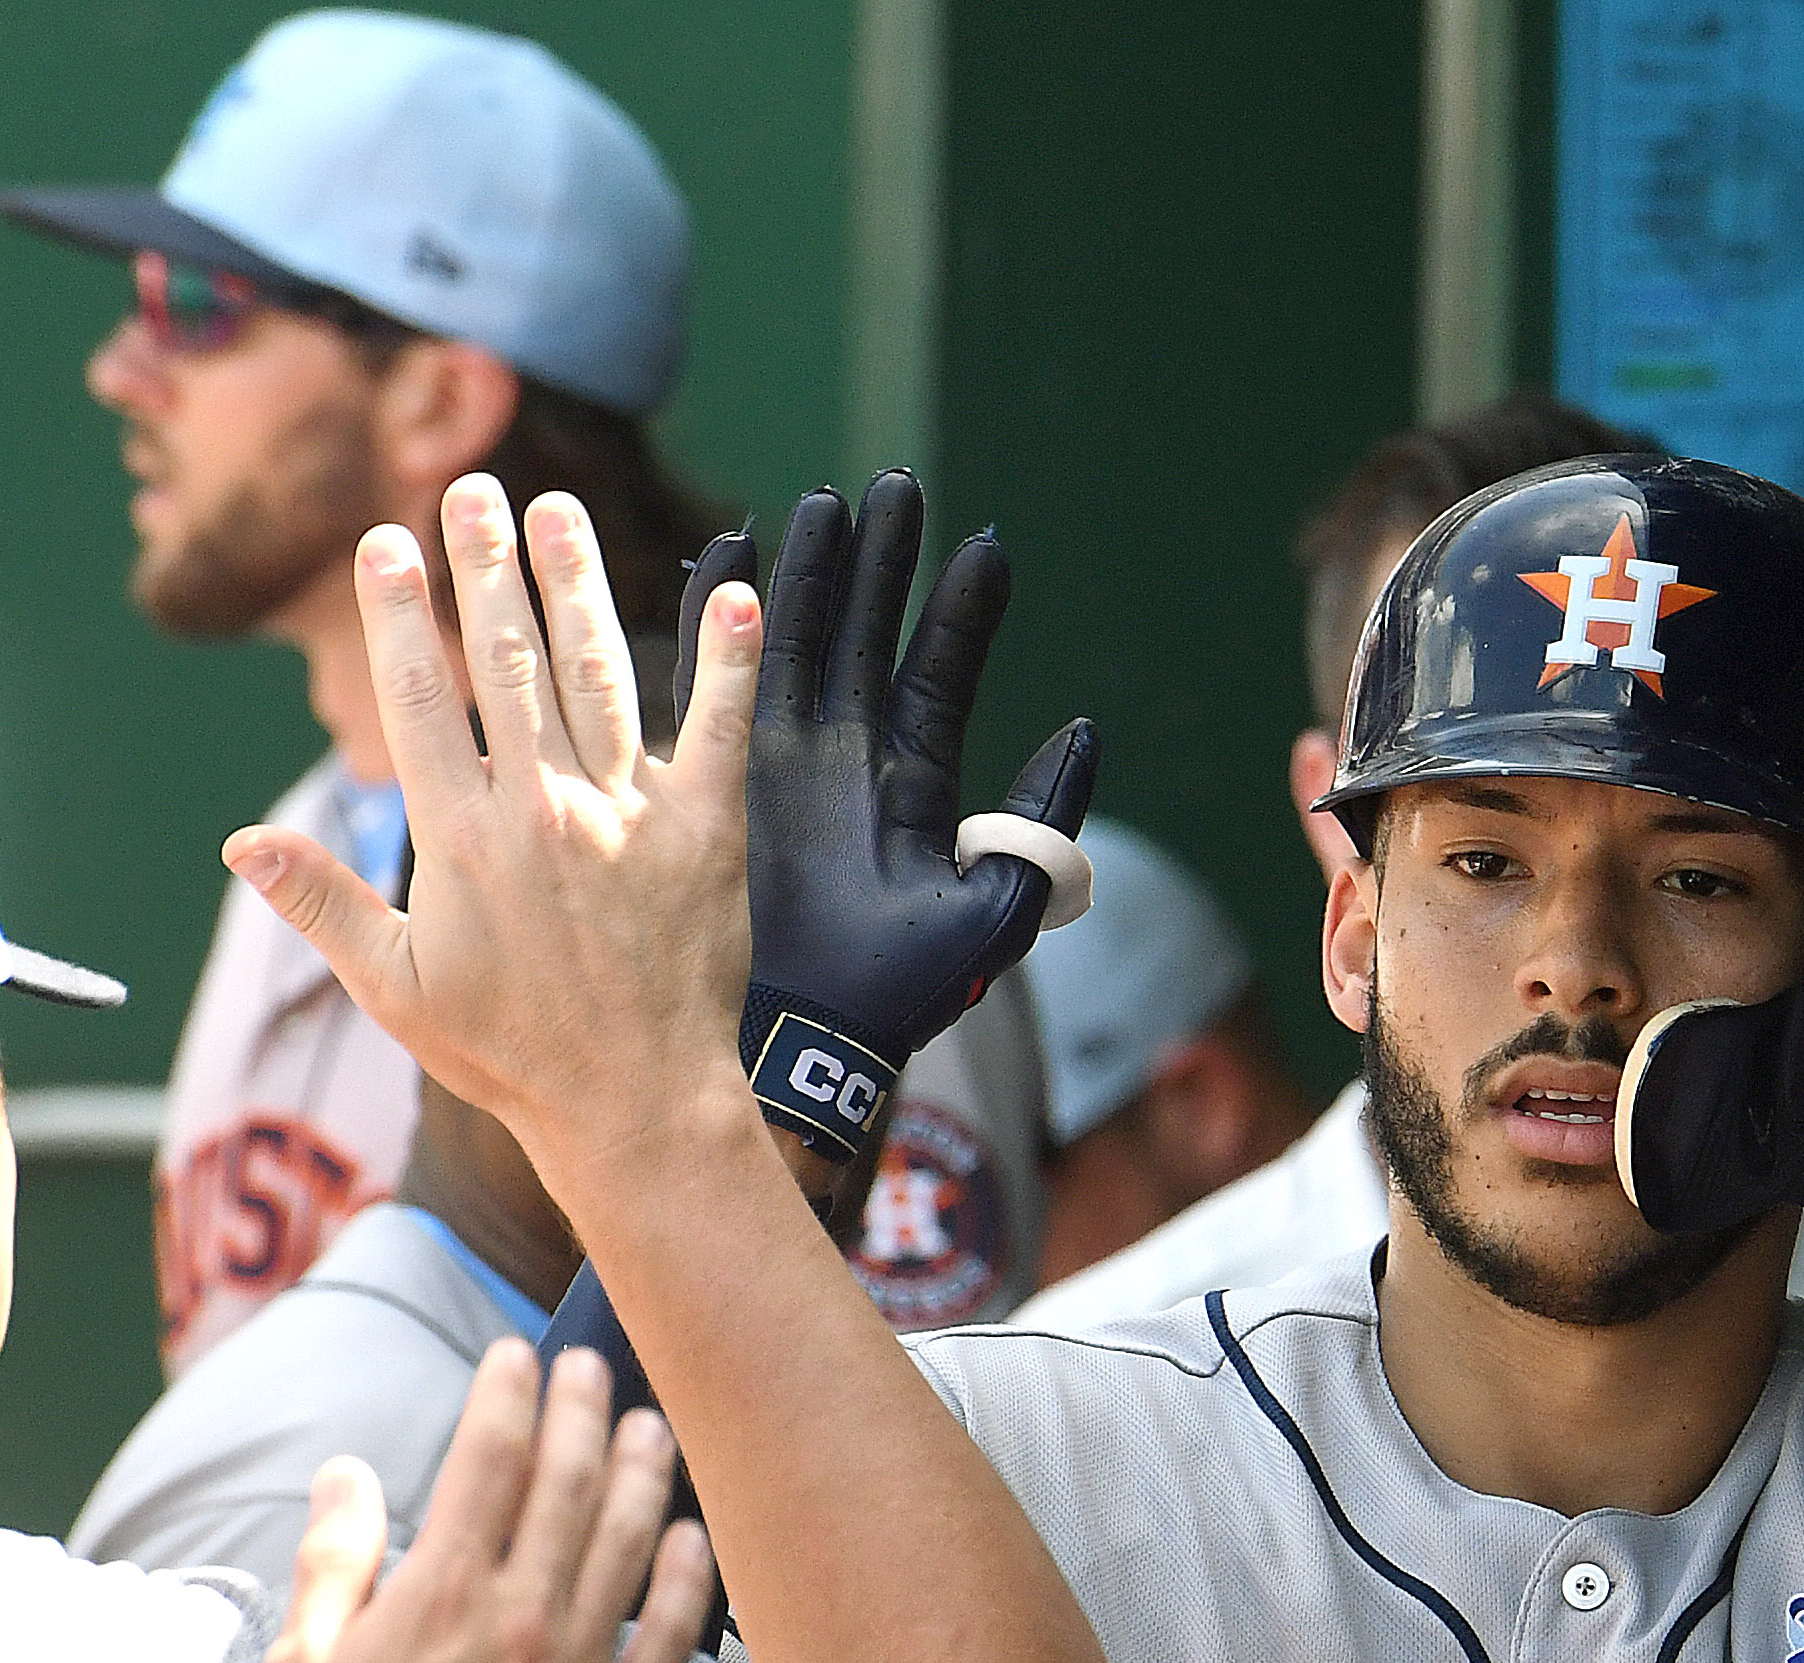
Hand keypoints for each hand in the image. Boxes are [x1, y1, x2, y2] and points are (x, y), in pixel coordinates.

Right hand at [231, 478, 756, 1194]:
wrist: (633, 1108)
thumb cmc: (509, 1055)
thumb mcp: (396, 987)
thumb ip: (323, 904)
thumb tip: (238, 841)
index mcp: (460, 839)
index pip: (420, 699)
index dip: (400, 616)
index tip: (389, 544)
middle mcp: (541, 811)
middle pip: (506, 662)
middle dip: (486, 567)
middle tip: (474, 488)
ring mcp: (627, 818)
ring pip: (596, 674)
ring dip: (576, 583)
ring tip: (557, 511)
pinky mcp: (706, 837)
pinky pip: (717, 732)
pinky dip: (728, 661)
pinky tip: (738, 591)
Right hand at [263, 1339, 714, 1662]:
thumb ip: (334, 1562)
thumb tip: (347, 1475)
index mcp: (438, 1595)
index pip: (486, 1461)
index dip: (506, 1396)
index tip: (517, 1359)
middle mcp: (522, 1617)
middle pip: (567, 1485)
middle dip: (582, 1411)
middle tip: (592, 1367)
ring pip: (629, 1544)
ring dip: (643, 1474)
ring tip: (650, 1427)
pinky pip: (675, 1637)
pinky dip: (689, 1578)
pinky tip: (693, 1536)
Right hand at [680, 478, 1095, 1164]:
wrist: (817, 1037)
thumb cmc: (908, 992)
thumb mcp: (1000, 905)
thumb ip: (1044, 825)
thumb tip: (1085, 731)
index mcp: (913, 782)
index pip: (940, 675)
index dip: (963, 613)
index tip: (987, 545)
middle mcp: (848, 759)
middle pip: (868, 636)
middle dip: (883, 563)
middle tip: (896, 483)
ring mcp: (783, 760)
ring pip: (799, 640)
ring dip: (812, 572)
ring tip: (825, 501)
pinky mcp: (725, 774)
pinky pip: (720, 677)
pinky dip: (719, 615)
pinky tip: (727, 553)